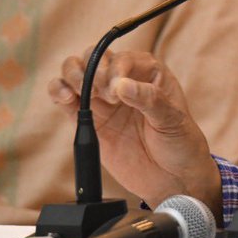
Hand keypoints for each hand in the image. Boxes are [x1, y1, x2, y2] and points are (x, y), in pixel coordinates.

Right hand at [48, 50, 223, 219]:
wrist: (171, 179)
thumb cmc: (179, 144)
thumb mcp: (172, 120)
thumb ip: (149, 100)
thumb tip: (122, 85)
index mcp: (149, 73)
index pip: (124, 58)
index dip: (116, 69)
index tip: (117, 89)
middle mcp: (123, 81)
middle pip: (95, 57)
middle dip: (93, 70)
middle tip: (104, 94)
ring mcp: (103, 100)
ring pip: (76, 72)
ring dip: (72, 75)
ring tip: (79, 92)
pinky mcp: (87, 120)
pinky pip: (65, 99)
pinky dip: (58, 91)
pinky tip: (64, 97)